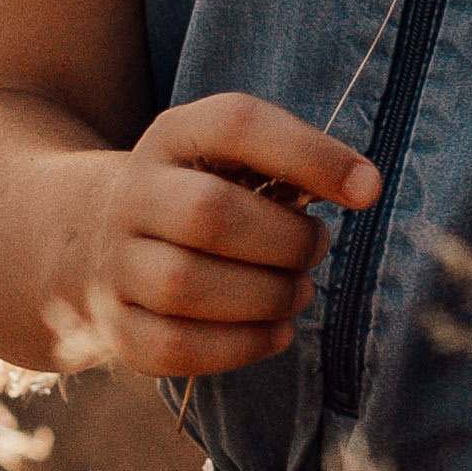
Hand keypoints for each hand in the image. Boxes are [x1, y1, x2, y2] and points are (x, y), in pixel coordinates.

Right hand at [58, 93, 381, 380]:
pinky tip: (273, 330)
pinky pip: (175, 347)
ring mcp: (117, 263)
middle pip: (208, 214)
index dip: (308, 154)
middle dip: (287, 241)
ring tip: (296, 292)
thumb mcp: (233, 157)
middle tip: (314, 248)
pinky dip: (242, 346)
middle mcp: (133, 194)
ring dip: (267, 296)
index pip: (235, 124)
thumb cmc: (202, 195)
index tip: (367, 189)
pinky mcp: (119, 326)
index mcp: (172, 138)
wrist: (104, 240)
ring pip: (186, 286)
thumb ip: (292, 161)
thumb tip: (362, 186)